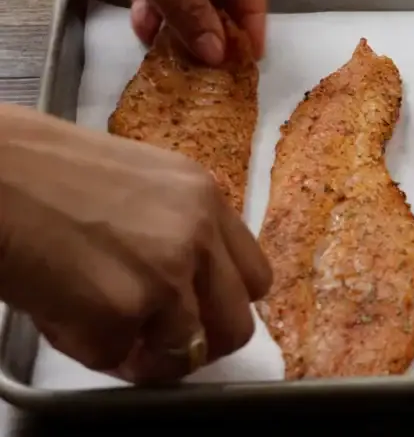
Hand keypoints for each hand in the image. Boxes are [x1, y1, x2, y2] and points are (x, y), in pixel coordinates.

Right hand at [0, 105, 271, 383]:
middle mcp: (198, 236)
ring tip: (98, 325)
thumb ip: (178, 230)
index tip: (197, 313)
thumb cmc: (40, 173)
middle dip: (198, 346)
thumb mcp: (141, 183)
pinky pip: (116, 359)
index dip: (223, 305)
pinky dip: (88, 349)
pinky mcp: (120, 312)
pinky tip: (62, 311)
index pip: (254, 277)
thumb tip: (189, 290)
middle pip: (237, 326)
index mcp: (206, 199)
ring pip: (183, 354)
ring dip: (144, 355)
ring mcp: (165, 277)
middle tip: (157, 343)